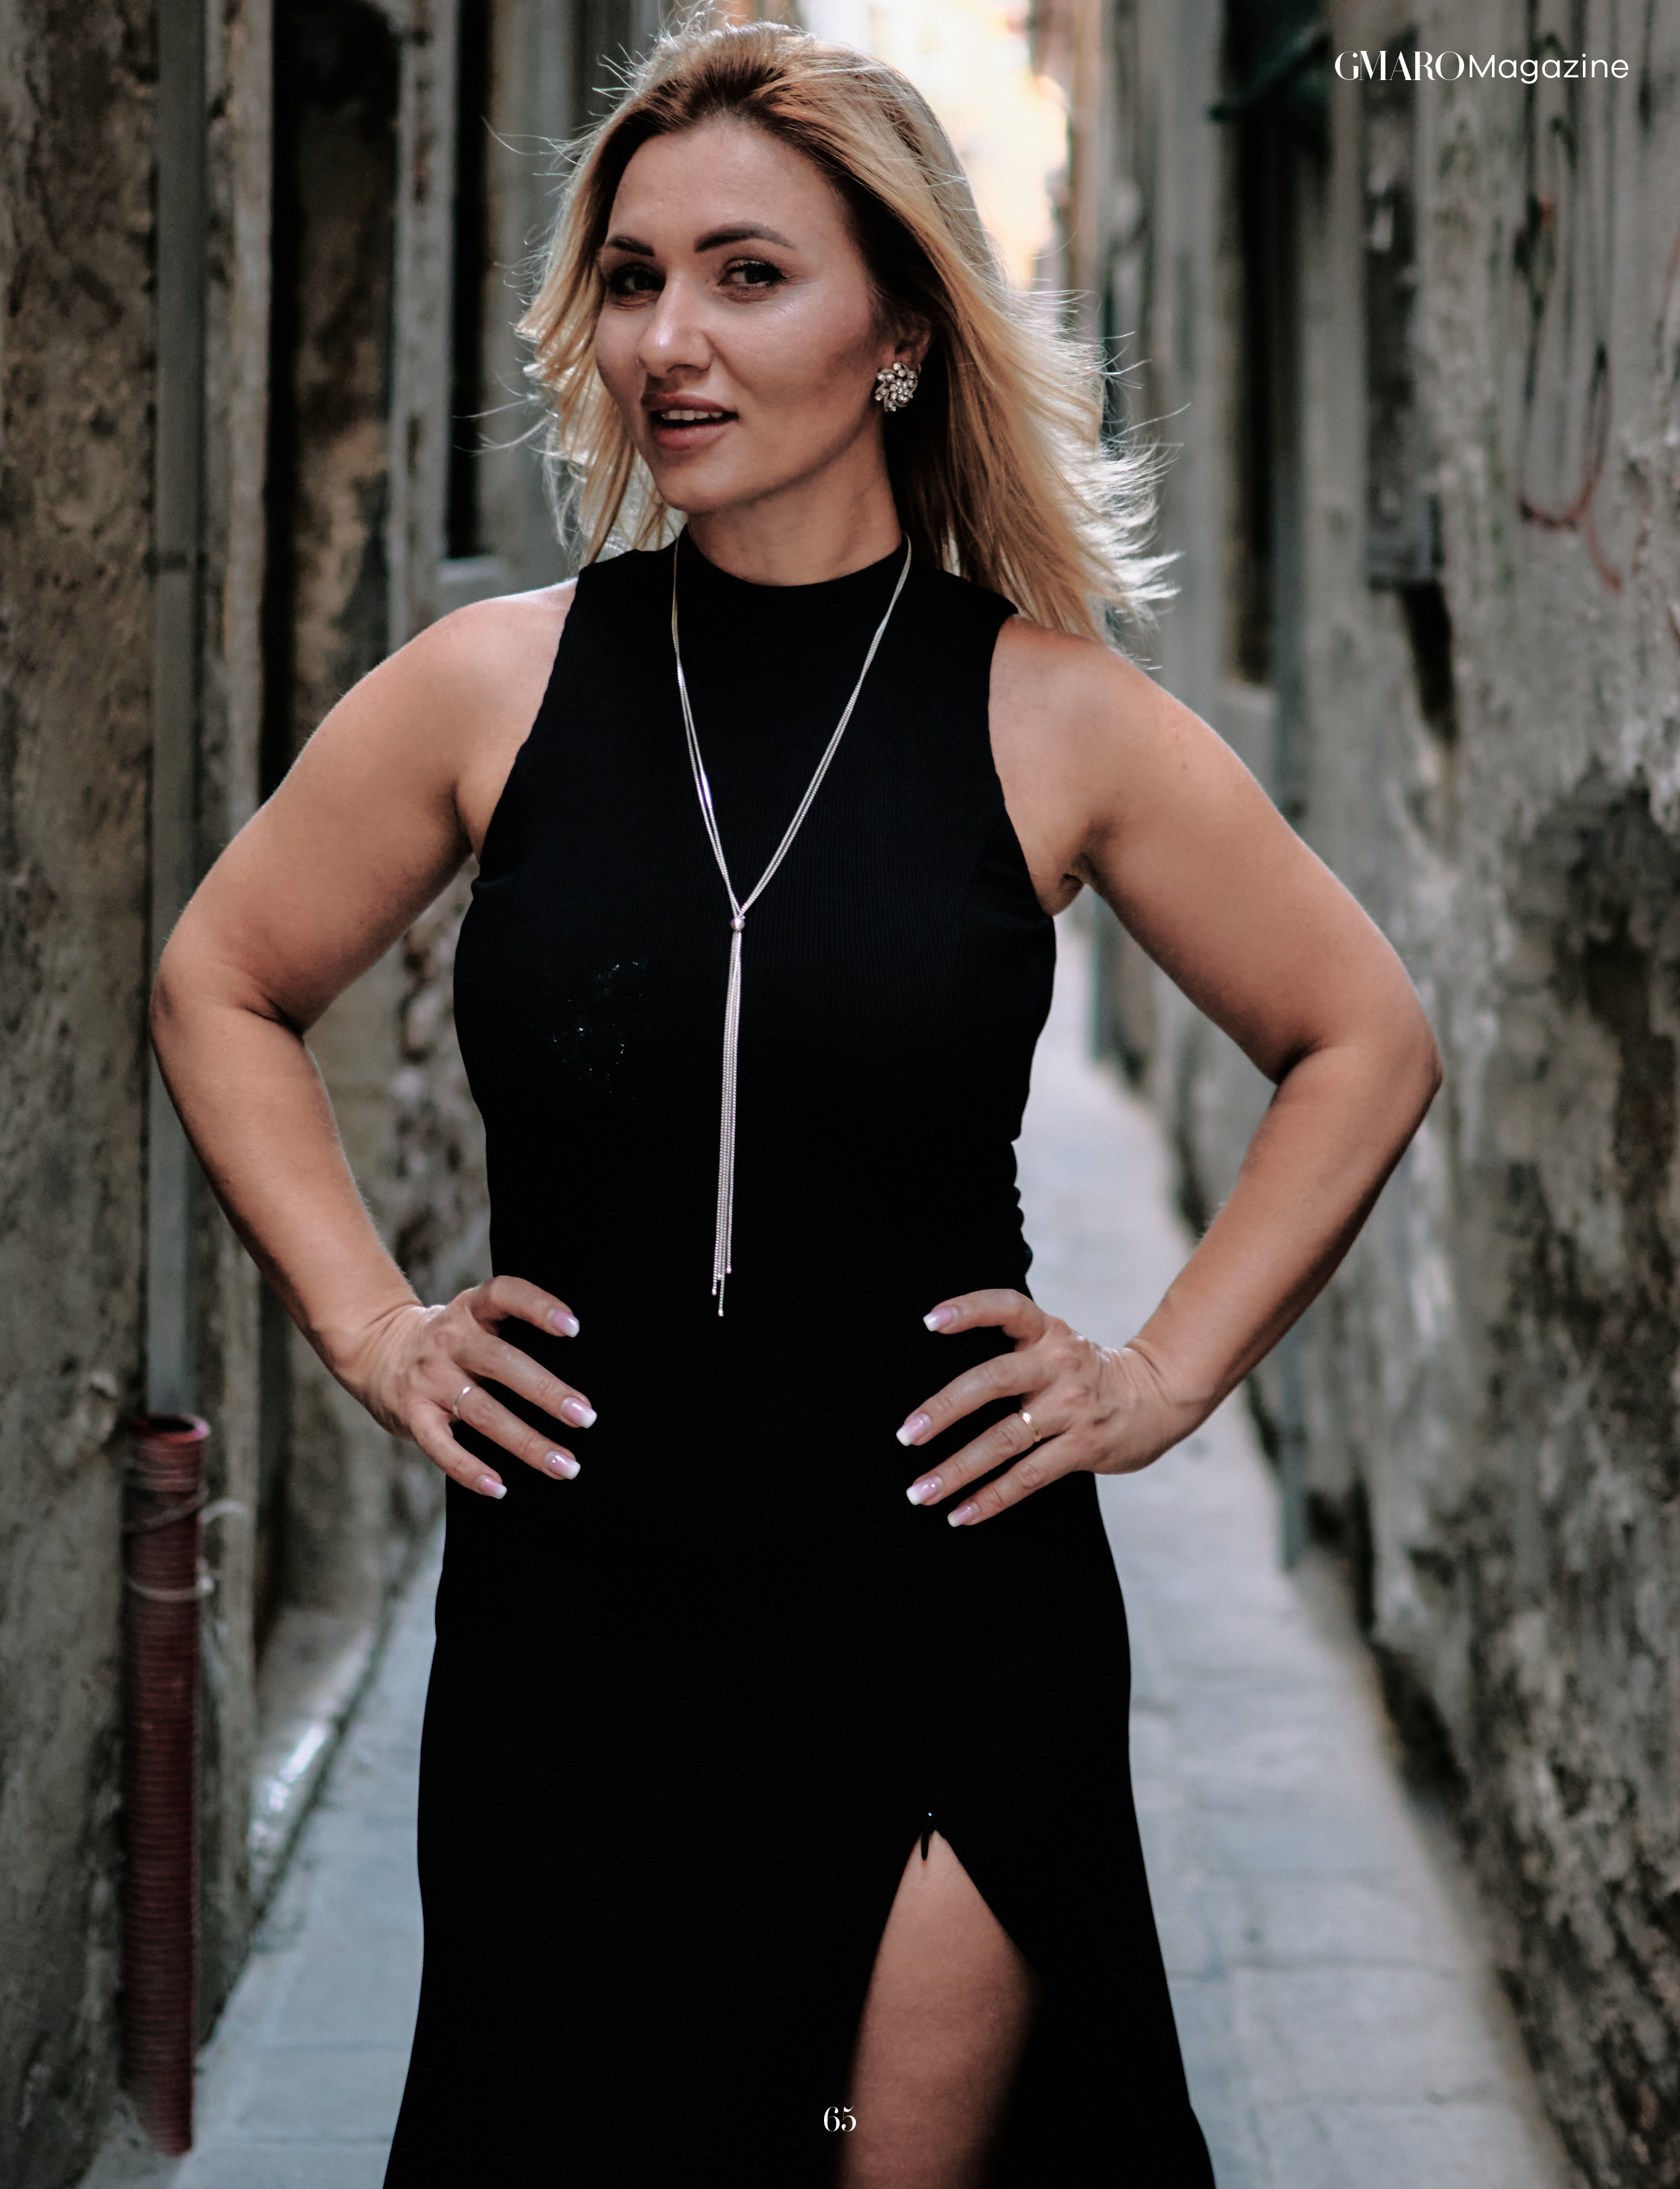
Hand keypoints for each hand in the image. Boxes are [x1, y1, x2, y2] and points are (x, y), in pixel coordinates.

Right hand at [344, 1276, 594, 1499]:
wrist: (375, 1350)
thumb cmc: (448, 1341)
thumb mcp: (473, 1319)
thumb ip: (509, 1335)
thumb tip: (575, 1376)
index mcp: (471, 1310)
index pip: (504, 1294)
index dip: (537, 1307)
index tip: (573, 1328)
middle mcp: (449, 1340)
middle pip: (502, 1363)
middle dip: (547, 1392)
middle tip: (585, 1417)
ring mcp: (429, 1378)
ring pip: (482, 1412)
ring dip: (527, 1442)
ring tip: (563, 1465)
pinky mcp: (412, 1414)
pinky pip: (441, 1446)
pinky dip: (470, 1469)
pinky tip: (499, 1487)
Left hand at [894, 1290, 1201, 1526]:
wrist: (1159, 1395)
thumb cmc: (1087, 1372)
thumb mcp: (1057, 1344)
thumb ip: (1014, 1351)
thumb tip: (941, 1378)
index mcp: (1048, 1333)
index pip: (1008, 1307)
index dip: (969, 1309)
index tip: (929, 1321)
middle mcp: (1058, 1365)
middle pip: (993, 1380)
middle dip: (945, 1408)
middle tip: (907, 1433)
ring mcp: (1072, 1408)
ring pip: (1004, 1439)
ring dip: (957, 1469)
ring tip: (920, 1491)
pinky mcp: (1083, 1446)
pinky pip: (1029, 1476)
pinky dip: (991, 1497)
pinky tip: (961, 1513)